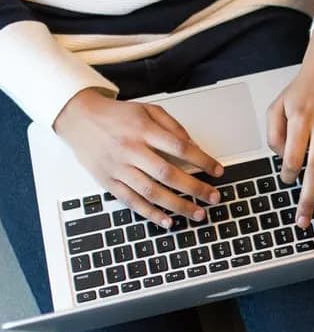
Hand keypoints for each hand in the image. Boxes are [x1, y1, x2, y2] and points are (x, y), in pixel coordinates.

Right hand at [54, 89, 222, 227]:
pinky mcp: (108, 181)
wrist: (77, 117)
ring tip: (198, 214)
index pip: (180, 148)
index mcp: (143, 130)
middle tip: (214, 197)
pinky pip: (131, 202)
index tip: (218, 171)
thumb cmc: (116, 115)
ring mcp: (118, 168)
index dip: (202, 160)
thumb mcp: (147, 110)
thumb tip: (194, 147)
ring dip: (178, 206)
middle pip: (168, 174)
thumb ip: (173, 126)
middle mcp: (131, 149)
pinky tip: (168, 221)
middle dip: (195, 188)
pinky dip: (151, 214)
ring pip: (151, 191)